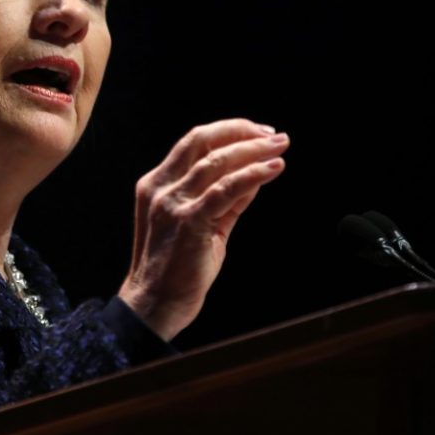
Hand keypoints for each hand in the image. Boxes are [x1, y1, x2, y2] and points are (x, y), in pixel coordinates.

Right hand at [118, 118, 288, 340]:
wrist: (155, 304)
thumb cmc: (175, 269)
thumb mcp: (200, 225)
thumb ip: (224, 200)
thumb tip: (254, 175)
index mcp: (157, 184)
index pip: (193, 142)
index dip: (228, 131)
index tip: (257, 132)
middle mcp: (161, 188)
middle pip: (201, 140)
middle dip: (240, 130)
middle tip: (272, 134)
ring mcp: (172, 204)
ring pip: (217, 161)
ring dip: (253, 150)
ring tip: (279, 147)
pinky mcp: (189, 222)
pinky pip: (226, 190)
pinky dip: (252, 175)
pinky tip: (273, 169)